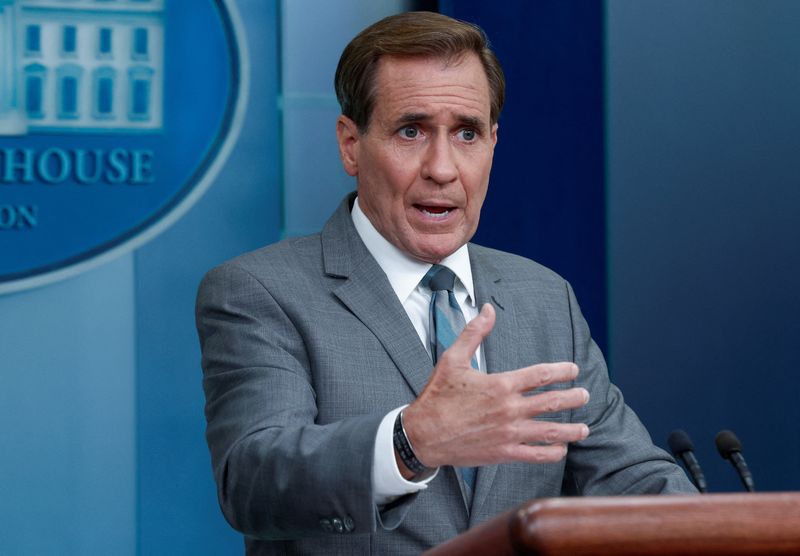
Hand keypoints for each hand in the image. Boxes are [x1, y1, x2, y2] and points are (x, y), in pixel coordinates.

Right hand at [399, 303, 589, 476]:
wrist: (423, 434)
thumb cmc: (437, 395)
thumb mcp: (452, 359)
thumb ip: (474, 333)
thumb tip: (487, 309)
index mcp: (500, 384)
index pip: (541, 375)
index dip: (562, 371)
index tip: (573, 370)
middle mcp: (509, 408)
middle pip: (553, 402)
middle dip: (574, 398)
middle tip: (585, 395)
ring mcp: (509, 433)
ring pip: (551, 431)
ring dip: (572, 430)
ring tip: (584, 428)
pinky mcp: (504, 453)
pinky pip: (536, 454)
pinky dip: (553, 452)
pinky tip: (560, 449)